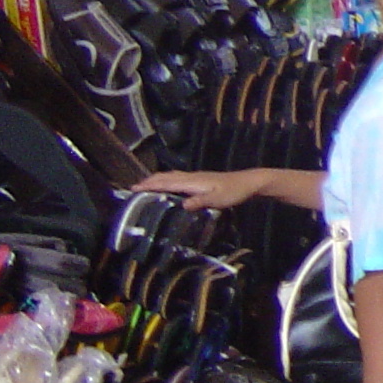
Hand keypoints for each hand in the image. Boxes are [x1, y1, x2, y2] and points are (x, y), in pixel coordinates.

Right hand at [138, 168, 269, 211]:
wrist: (249, 182)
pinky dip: (168, 180)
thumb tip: (183, 206)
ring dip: (158, 179)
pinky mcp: (201, 180)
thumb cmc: (234, 191)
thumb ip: (200, 202)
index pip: (166, 182)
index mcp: (192, 181)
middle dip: (149, 181)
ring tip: (146, 186)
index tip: (133, 189)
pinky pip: (178, 178)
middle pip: (166, 176)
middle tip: (133, 188)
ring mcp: (196, 177)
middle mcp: (192, 177)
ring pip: (172, 176)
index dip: (150, 185)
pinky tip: (169, 186)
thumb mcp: (217, 199)